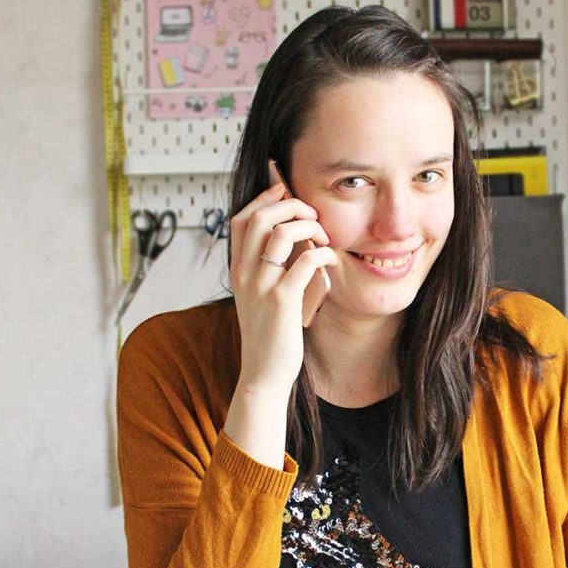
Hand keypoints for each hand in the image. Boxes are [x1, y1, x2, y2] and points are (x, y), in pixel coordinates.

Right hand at [229, 182, 337, 393]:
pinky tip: (330, 260)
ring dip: (308, 226)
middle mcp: (244, 274)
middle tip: (313, 214)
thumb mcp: (259, 299)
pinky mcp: (283, 300)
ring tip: (324, 237)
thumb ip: (268, 271)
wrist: (263, 374)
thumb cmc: (268, 338)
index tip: (286, 192)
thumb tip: (294, 242)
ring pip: (282, 232)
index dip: (264, 198)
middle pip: (260, 216)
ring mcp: (262, 286)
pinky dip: (323, 253)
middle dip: (290, 205)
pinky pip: (306, 260)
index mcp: (237, 271)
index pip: (241, 219)